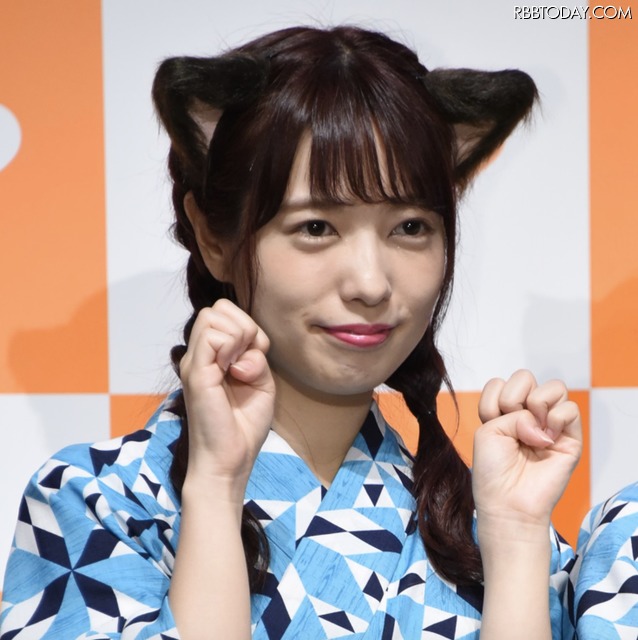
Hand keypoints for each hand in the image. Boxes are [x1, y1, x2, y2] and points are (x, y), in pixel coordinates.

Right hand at [179, 299, 275, 488]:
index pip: (225, 314)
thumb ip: (257, 356)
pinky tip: (234, 371)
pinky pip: (210, 336)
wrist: (230, 461)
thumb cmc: (243, 427)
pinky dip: (231, 346)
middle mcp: (200, 356)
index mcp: (214, 357)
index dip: (248, 327)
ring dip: (238, 335)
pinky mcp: (195, 373)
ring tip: (240, 367)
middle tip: (248, 359)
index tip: (256, 357)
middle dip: (244, 325)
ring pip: (212, 316)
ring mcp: (195, 362)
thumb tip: (247, 344)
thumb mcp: (261, 383)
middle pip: (217, 308)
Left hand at [472, 369, 581, 531]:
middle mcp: (528, 414)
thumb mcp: (488, 430)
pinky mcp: (570, 438)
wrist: (507, 502)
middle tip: (512, 425)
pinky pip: (570, 408)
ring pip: (554, 387)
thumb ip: (512, 411)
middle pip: (525, 377)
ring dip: (536, 405)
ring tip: (532, 433)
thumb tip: (544, 421)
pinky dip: (555, 419)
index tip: (490, 422)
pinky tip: (546, 440)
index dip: (493, 400)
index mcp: (504, 412)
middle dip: (513, 398)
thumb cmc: (493, 470)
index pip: (501, 383)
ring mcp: (550, 424)